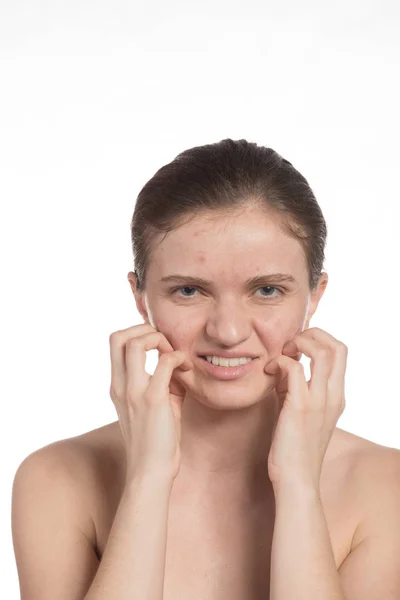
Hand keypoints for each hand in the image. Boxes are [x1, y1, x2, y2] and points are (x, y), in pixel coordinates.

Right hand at [109, 324, 192, 484]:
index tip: (159, 345)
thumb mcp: (154, 406)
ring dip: (159, 339)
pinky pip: (164, 362)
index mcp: (117, 386)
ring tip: (174, 354)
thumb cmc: (156, 441)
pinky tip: (187, 368)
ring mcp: (134, 392)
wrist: (151, 472)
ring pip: (135, 343)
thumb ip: (161, 382)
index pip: (115, 343)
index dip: (136, 333)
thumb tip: (177, 363)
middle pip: (117, 336)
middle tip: (164, 343)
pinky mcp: (153, 400)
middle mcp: (120, 386)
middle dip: (143, 329)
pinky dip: (178, 357)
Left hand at [264, 327, 347, 490]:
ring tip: (280, 354)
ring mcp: (319, 400)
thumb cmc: (294, 449)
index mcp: (337, 396)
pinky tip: (268, 371)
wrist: (296, 481)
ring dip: (297, 343)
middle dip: (312, 334)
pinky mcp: (300, 407)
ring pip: (322, 351)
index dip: (319, 340)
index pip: (341, 352)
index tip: (296, 347)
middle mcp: (333, 395)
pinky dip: (280, 361)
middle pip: (338, 346)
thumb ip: (297, 388)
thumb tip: (283, 367)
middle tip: (289, 345)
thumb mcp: (301, 413)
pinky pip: (295, 368)